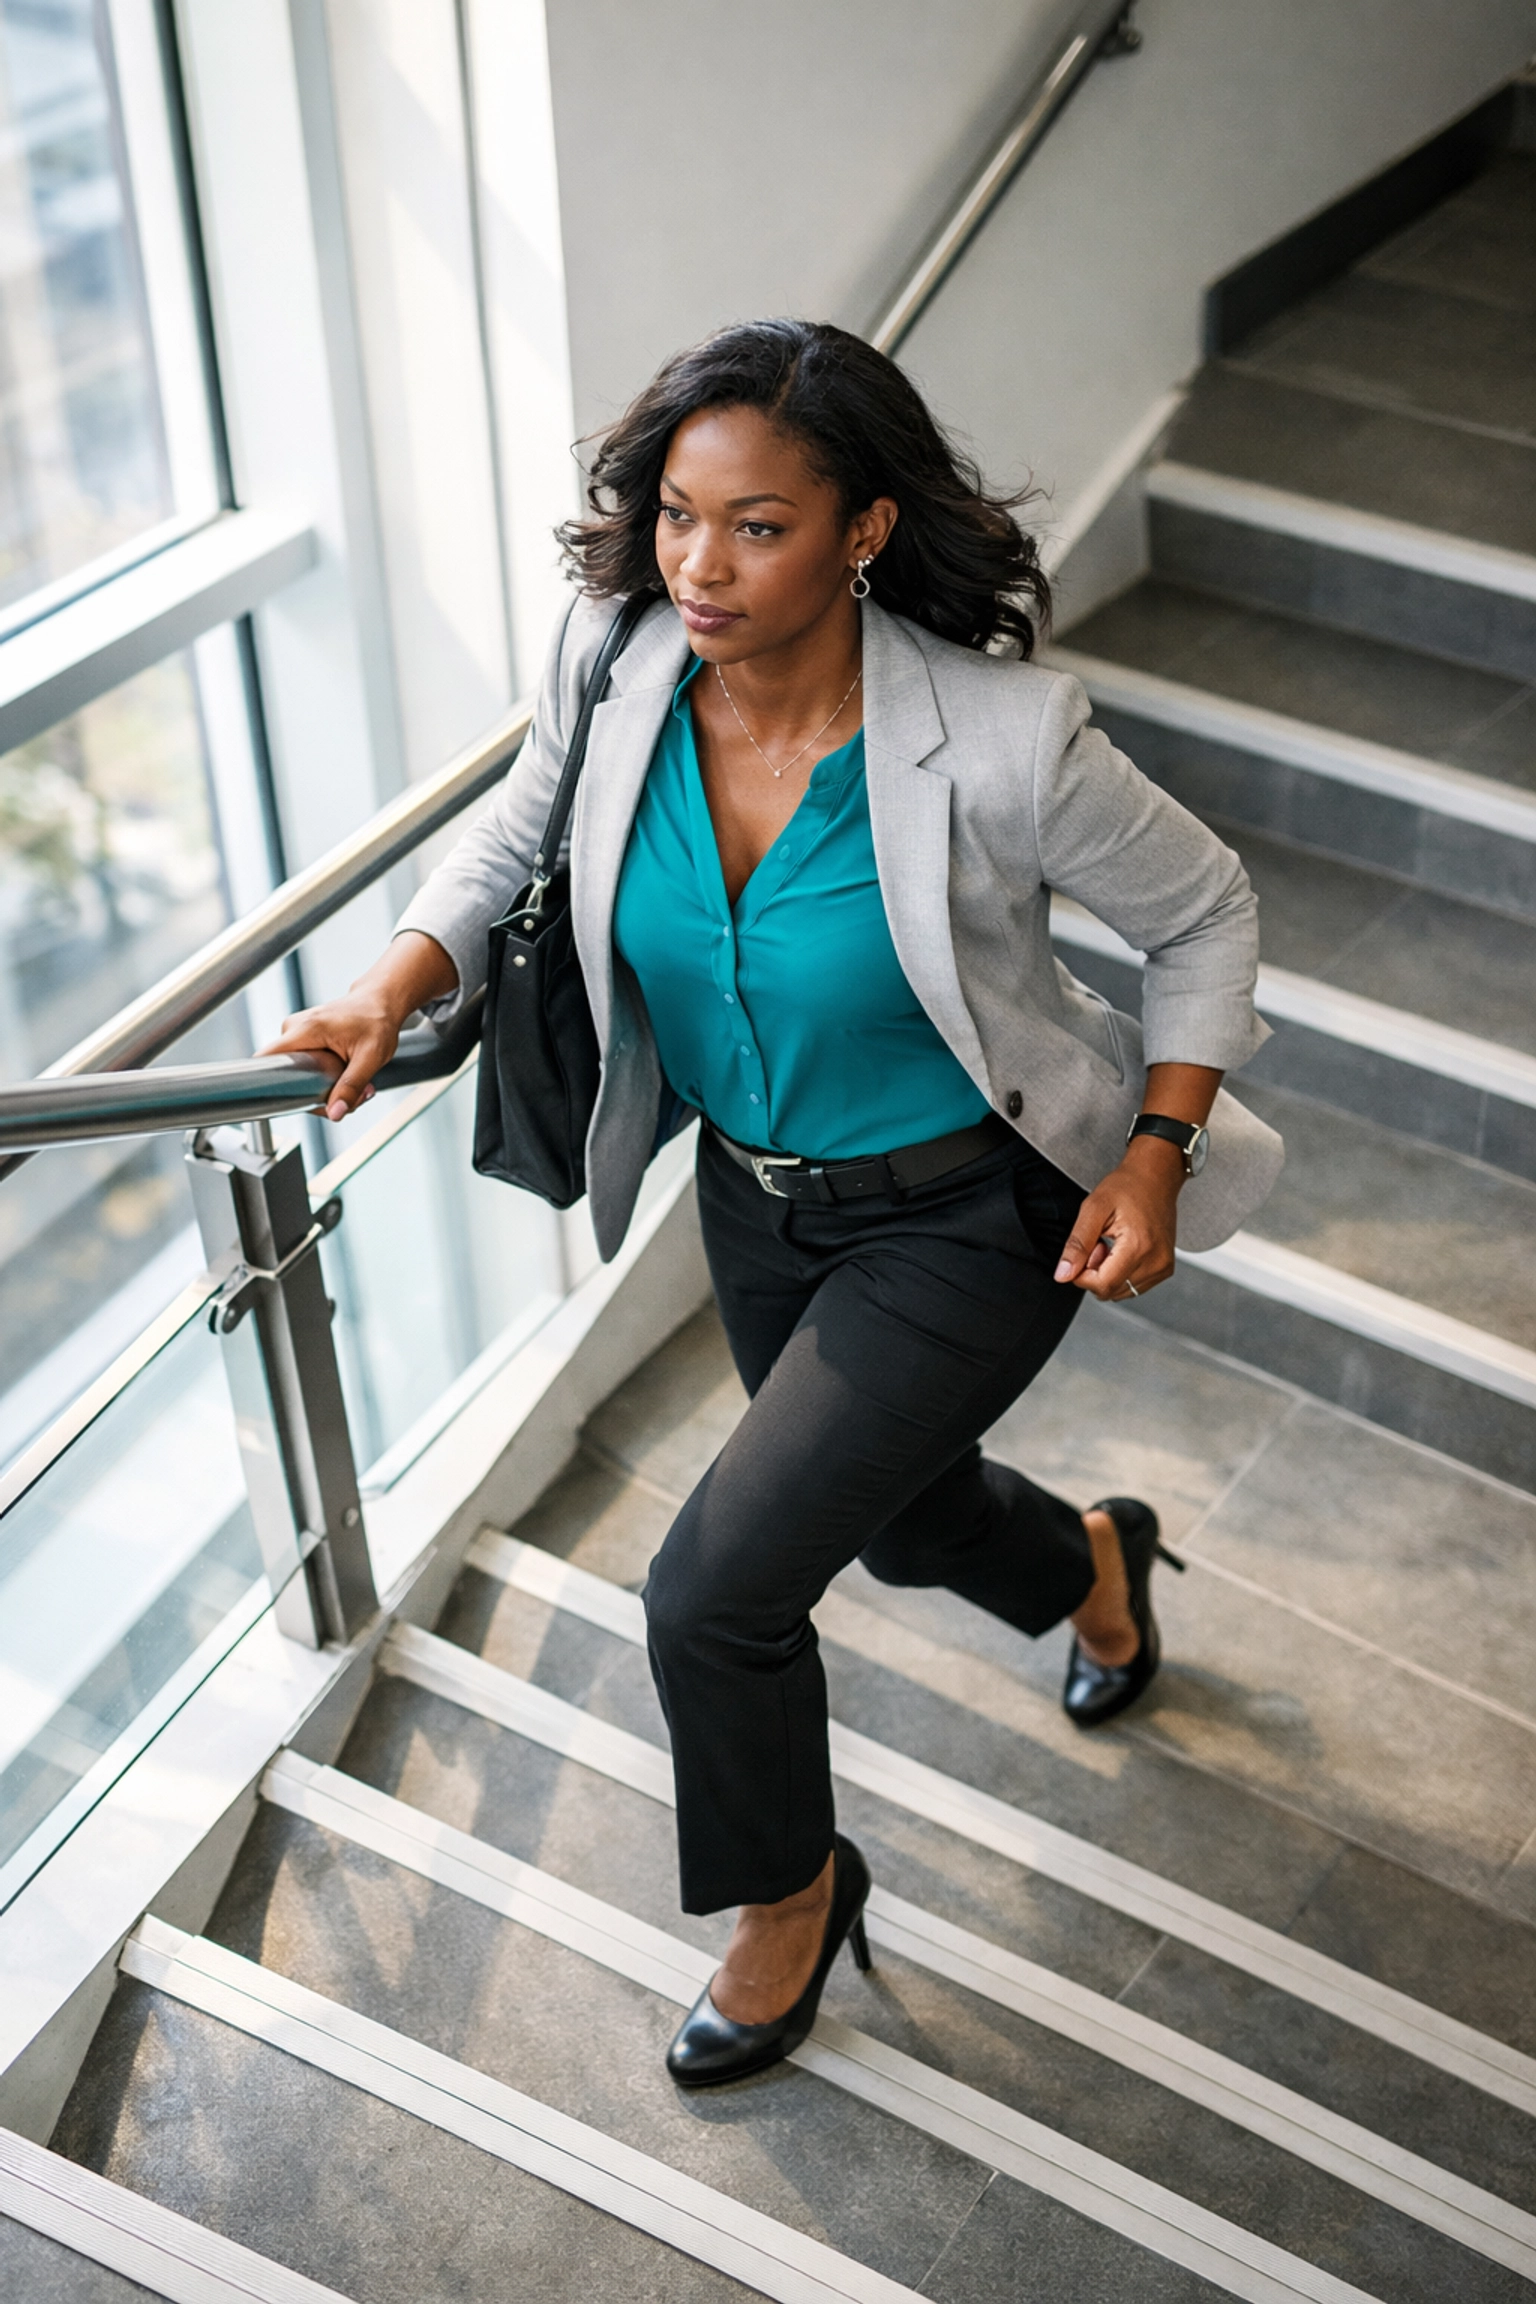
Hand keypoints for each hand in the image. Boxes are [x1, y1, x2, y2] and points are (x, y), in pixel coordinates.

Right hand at [265, 993, 395, 1123]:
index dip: (269, 1084)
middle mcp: (293, 1028)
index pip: (265, 1059)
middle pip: (285, 1075)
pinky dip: (323, 1077)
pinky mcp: (303, 1038)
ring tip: (353, 1085)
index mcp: (305, 1029)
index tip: (293, 1102)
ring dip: (323, 1088)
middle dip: (315, 1094)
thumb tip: (334, 1114)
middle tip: (351, 1097)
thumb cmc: (377, 1022)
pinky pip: (302, 1066)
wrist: (380, 1001)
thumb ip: (351, 1086)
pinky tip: (345, 1075)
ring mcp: (296, 1032)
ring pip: (296, 1074)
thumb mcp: (371, 1057)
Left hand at [1053, 1136, 1182, 1300]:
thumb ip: (1077, 1244)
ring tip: (1112, 1244)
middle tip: (1099, 1242)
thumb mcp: (1093, 1208)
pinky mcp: (1165, 1269)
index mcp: (1139, 1246)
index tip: (1085, 1250)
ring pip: (1121, 1291)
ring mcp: (1163, 1267)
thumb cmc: (1126, 1187)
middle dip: (1095, 1272)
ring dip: (1108, 1274)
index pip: (1102, 1285)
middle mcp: (1156, 1261)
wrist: (1155, 1177)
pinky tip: (1123, 1250)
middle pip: (1111, 1291)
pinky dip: (1122, 1273)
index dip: (1083, 1274)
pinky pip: (1134, 1286)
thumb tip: (1064, 1275)